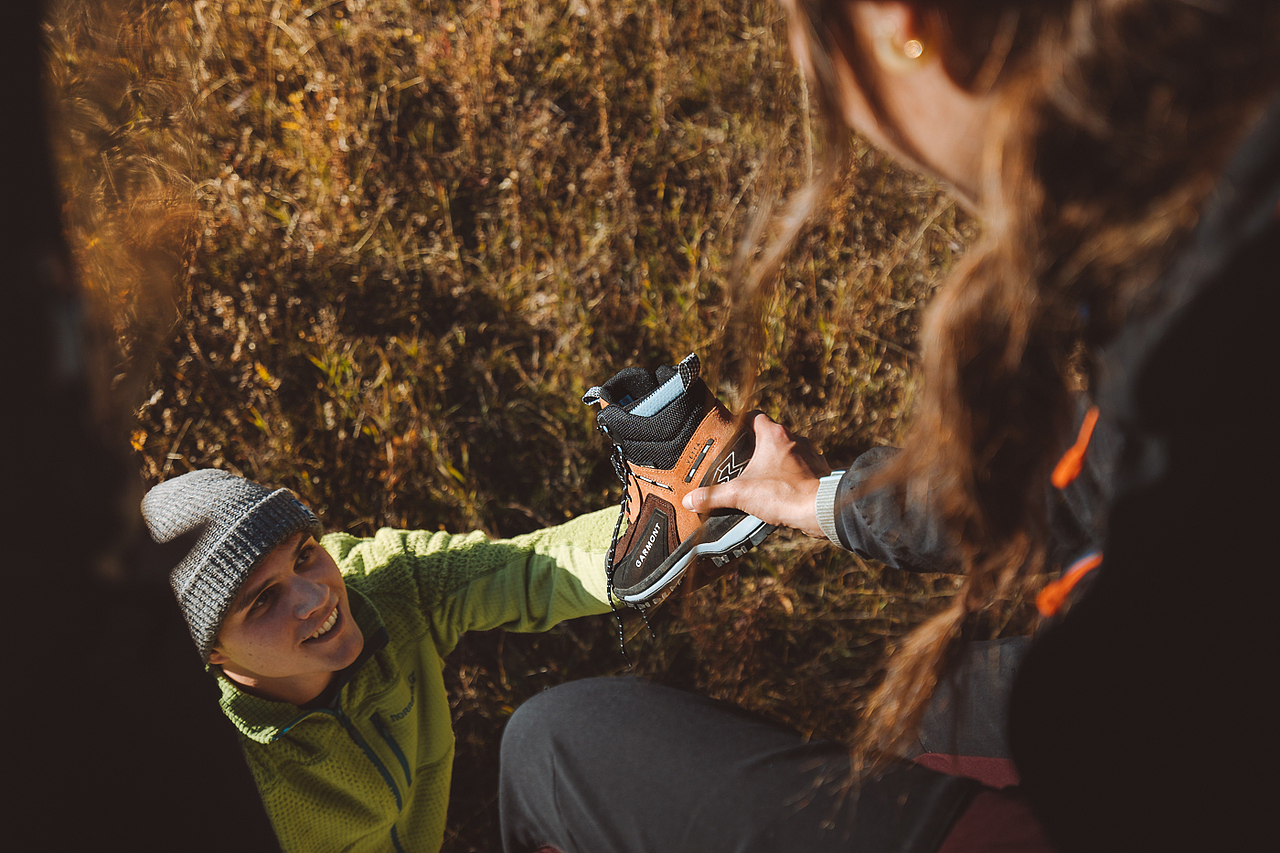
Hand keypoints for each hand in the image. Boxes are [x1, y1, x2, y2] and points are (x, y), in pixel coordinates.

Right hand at [683, 413, 832, 538]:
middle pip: (771, 435)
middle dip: (758, 447)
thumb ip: (713, 496)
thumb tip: (689, 500)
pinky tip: (782, 490)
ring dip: (777, 461)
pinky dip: (792, 475)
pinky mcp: (819, 471)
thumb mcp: (741, 494)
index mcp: (774, 435)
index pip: (755, 416)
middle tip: (743, 461)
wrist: (820, 510)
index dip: (743, 422)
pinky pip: (802, 468)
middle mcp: (794, 439)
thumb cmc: (782, 494)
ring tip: (761, 478)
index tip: (733, 432)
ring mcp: (810, 454)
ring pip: (788, 451)